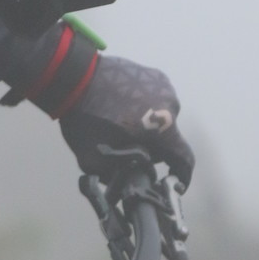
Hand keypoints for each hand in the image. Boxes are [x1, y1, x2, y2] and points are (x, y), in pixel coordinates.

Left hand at [59, 55, 194, 186]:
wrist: (74, 76)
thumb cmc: (85, 119)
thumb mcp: (95, 161)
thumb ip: (118, 176)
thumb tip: (130, 182)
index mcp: (163, 127)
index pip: (184, 159)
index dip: (182, 176)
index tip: (174, 185)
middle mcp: (170, 105)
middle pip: (170, 138)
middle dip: (155, 149)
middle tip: (131, 150)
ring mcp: (164, 86)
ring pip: (163, 118)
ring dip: (150, 126)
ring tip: (124, 125)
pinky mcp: (154, 74)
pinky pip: (156, 99)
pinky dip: (146, 108)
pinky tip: (125, 107)